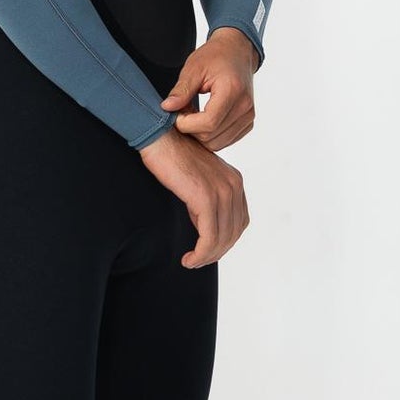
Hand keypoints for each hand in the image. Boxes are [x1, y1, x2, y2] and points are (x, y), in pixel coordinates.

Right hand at [136, 125, 249, 267]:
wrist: (160, 138)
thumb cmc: (172, 158)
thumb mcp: (198, 180)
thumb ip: (207, 201)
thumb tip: (205, 229)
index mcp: (234, 181)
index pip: (239, 222)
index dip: (224, 241)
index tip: (206, 250)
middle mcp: (233, 186)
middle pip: (233, 233)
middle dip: (216, 252)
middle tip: (197, 261)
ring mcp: (222, 192)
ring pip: (222, 238)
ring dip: (207, 257)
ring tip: (191, 262)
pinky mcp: (206, 198)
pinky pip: (209, 237)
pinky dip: (201, 254)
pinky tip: (189, 259)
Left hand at [158, 28, 257, 153]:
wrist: (237, 52)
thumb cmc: (215, 56)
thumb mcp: (194, 68)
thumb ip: (181, 90)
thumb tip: (167, 108)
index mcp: (232, 91)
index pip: (208, 123)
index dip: (186, 124)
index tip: (176, 114)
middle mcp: (245, 107)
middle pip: (211, 136)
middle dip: (191, 129)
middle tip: (182, 112)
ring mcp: (248, 116)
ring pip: (217, 143)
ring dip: (200, 134)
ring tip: (193, 115)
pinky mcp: (247, 123)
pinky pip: (225, 141)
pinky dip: (210, 135)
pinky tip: (203, 119)